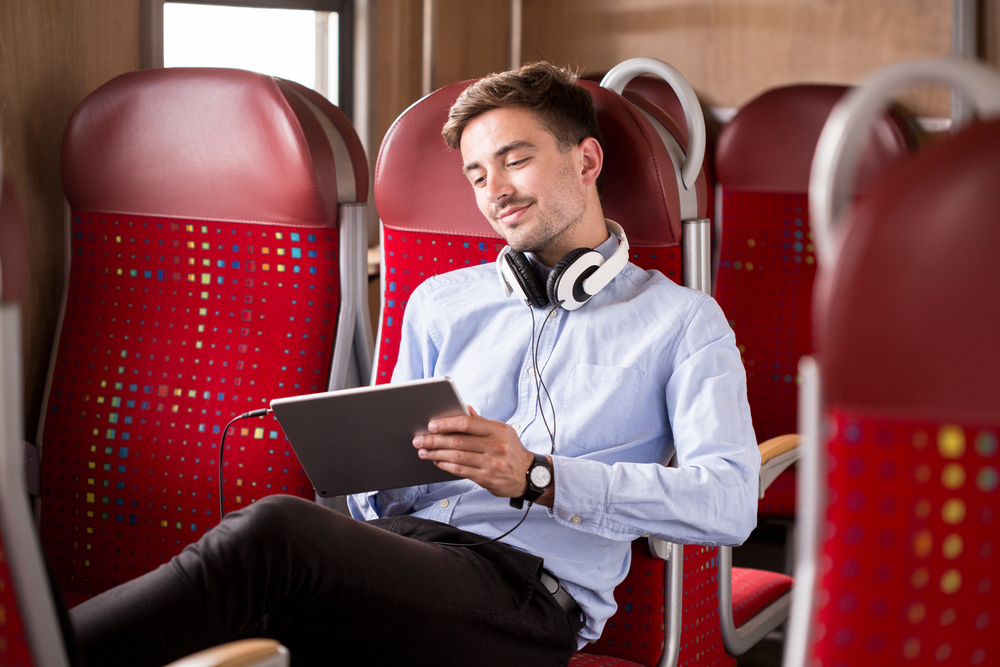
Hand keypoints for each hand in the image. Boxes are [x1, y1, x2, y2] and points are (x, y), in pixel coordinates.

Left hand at [412, 406, 534, 499]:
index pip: (468, 423)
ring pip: (457, 457)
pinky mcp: (487, 478)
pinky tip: (436, 461)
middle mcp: (496, 446)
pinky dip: (446, 465)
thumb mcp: (502, 431)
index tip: (431, 425)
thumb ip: (482, 421)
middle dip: (435, 440)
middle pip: (458, 441)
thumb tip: (464, 408)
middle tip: (419, 439)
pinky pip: (461, 470)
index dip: (447, 423)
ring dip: (436, 454)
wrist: (529, 475)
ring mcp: (491, 463)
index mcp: (498, 430)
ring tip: (423, 451)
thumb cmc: (511, 450)